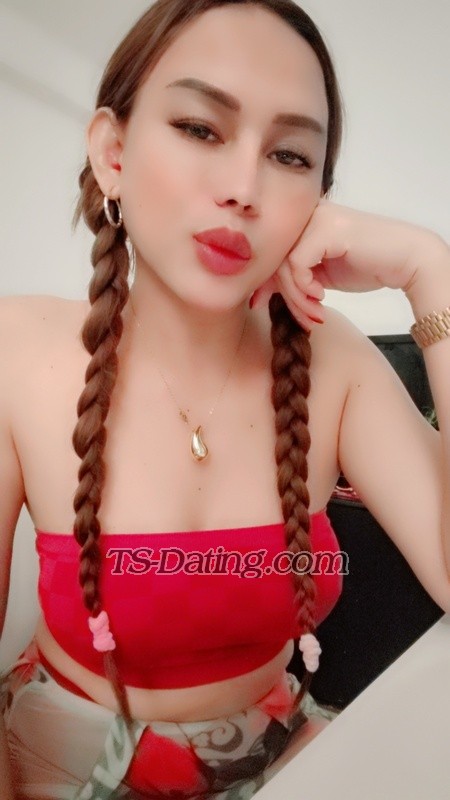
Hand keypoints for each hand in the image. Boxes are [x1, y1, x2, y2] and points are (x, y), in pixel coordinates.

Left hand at [250, 199, 434, 330]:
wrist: (405, 260)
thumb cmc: (367, 265)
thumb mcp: (320, 274)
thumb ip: (294, 277)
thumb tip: (258, 292)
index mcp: (301, 222)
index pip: (270, 253)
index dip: (263, 282)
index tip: (259, 305)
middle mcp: (305, 215)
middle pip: (274, 261)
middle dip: (285, 296)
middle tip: (302, 318)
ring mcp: (315, 219)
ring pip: (284, 266)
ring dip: (298, 298)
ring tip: (315, 314)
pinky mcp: (325, 229)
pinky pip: (296, 264)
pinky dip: (305, 287)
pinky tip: (322, 296)